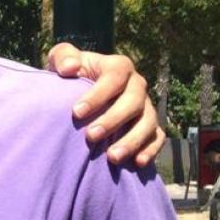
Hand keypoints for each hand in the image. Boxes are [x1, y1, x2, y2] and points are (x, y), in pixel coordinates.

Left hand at [46, 43, 165, 167]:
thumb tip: (70, 67)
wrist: (79, 93)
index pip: (114, 77)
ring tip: (112, 157)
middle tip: (90, 136)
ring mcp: (145, 106)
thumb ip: (63, 56)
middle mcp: (137, 85)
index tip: (76, 112)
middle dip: (113, 120)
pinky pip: (158, 137)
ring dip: (132, 140)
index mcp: (118, 67)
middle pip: (133, 101)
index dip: (98, 95)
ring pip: (148, 122)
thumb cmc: (70, 75)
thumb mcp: (61, 60)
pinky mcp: (150, 126)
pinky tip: (138, 163)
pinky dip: (150, 150)